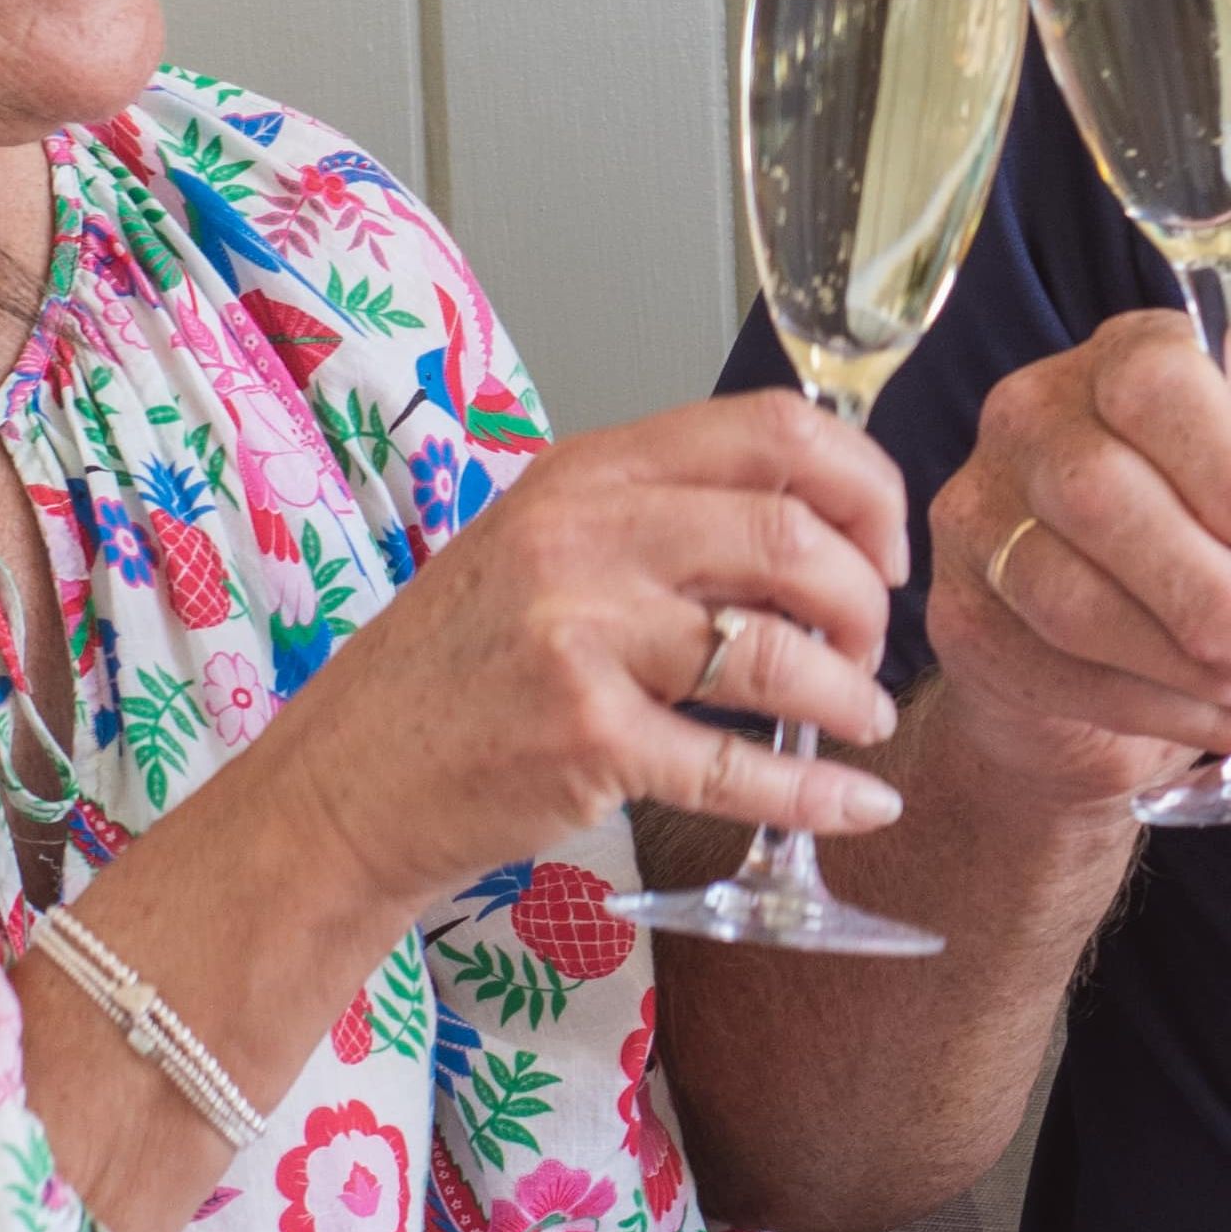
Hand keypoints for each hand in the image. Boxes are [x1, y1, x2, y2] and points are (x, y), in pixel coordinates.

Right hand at [224, 390, 912, 914]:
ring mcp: (581, 638)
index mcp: (588, 473)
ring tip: (863, 719)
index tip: (882, 548)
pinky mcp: (586, 741)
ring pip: (780, 651)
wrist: (348, 780)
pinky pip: (740, 766)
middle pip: (793, 536)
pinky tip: (859, 800)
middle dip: (865, 598)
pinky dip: (819, 790)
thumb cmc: (458, 668)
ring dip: (852, 694)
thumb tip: (818, 533)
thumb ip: (664, 522)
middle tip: (872, 644)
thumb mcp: (547, 549)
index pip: (773, 431)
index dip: (863, 485)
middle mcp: (583, 537)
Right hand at [922, 309, 1230, 814]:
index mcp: (1125, 360)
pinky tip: (1214, 717)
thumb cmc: (1229, 558)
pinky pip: (1048, 668)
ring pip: (1068, 595)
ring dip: (1185, 663)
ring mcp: (979, 513)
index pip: (1156, 383)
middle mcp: (1033, 417)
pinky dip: (1152, 707)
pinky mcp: (959, 613)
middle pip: (1100, 493)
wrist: (1137, 676)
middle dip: (1219, 596)